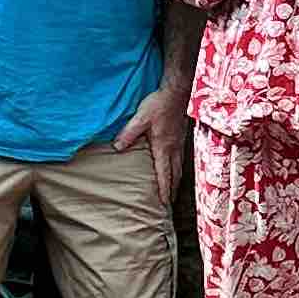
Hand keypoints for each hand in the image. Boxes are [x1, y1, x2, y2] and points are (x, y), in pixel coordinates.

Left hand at [114, 78, 189, 208]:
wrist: (178, 92)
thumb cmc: (159, 105)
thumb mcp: (140, 118)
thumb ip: (129, 133)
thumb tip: (117, 147)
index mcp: (163, 148)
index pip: (165, 174)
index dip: (165, 191)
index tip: (164, 204)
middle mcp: (174, 149)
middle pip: (175, 175)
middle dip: (172, 191)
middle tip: (169, 204)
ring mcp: (179, 144)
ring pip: (179, 168)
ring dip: (176, 182)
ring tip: (173, 192)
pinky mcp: (181, 137)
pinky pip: (181, 159)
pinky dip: (178, 170)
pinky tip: (176, 169)